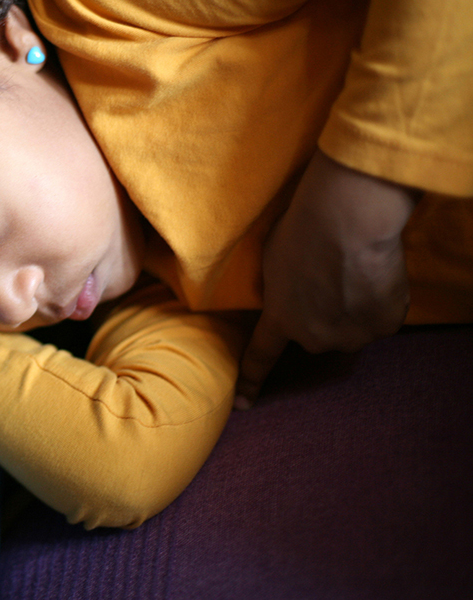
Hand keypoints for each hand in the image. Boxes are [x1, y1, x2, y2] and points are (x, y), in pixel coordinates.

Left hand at [236, 150, 420, 406]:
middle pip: (317, 335)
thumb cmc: (301, 230)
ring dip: (353, 309)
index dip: (251, 382)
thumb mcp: (271, 260)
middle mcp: (313, 337)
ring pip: (352, 328)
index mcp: (280, 319)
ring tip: (353, 271)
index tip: (243, 404)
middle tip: (328, 278)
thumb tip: (288, 294)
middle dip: (321, 315)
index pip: (260, 356)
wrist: (346, 222)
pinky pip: (381, 317)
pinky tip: (374, 273)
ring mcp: (350, 335)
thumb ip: (279, 288)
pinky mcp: (383, 325)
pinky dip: (380, 301)